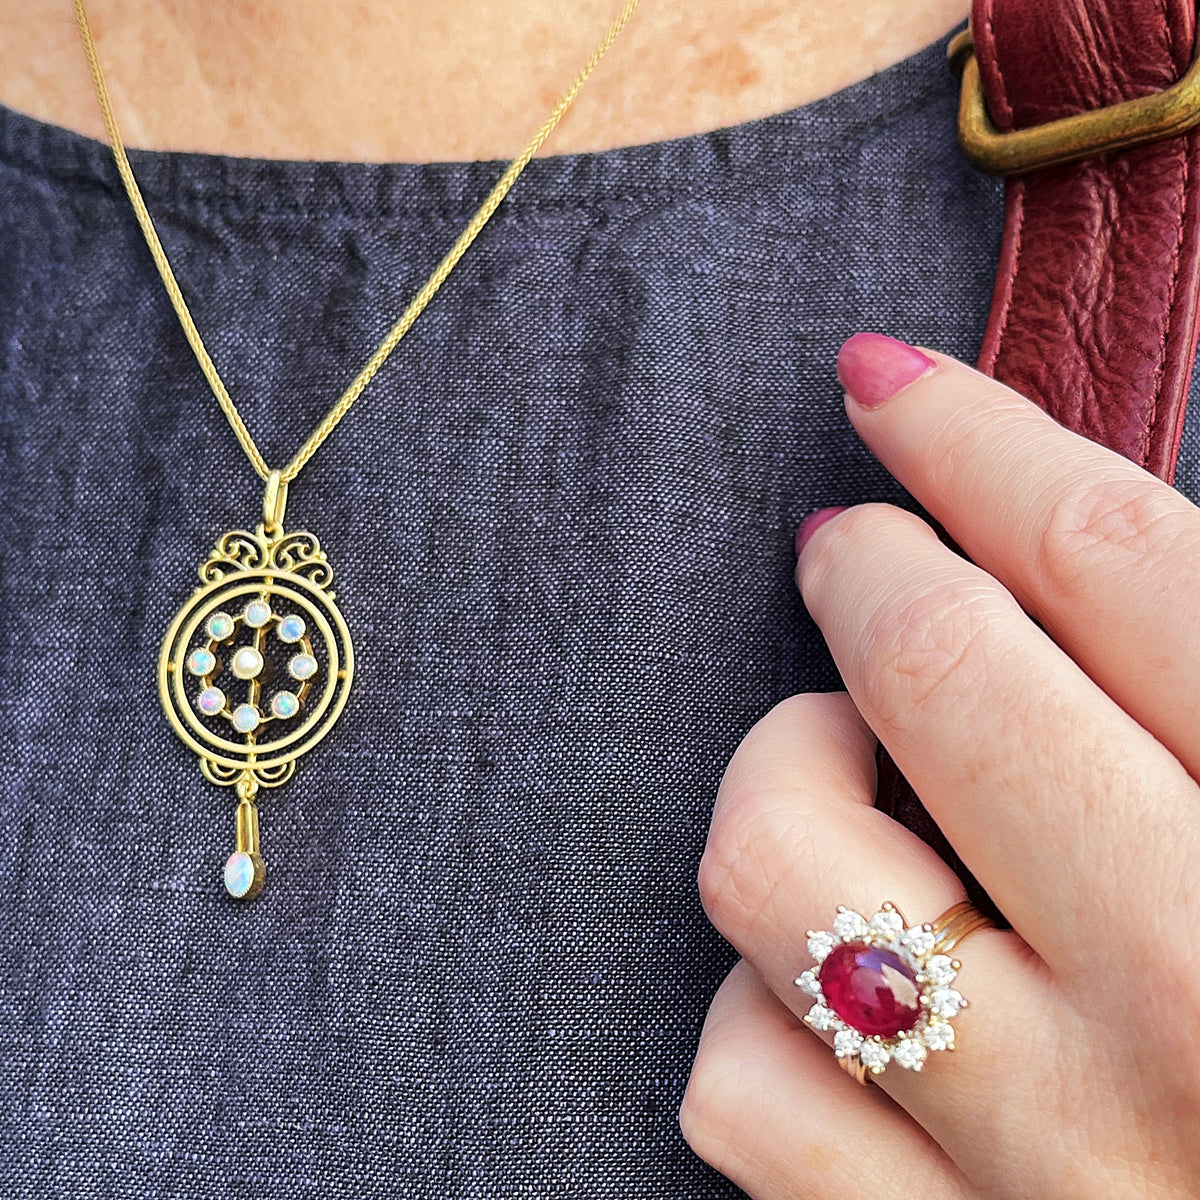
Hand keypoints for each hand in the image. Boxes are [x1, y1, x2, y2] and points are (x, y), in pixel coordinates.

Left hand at [680, 334, 1199, 1198]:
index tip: (892, 384)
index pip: (1111, 562)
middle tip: (849, 553)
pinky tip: (825, 981)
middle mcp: (1184, 1010)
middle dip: (865, 571)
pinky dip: (755, 1002)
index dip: (979, 439)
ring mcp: (1043, 1154)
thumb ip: (1192, 660)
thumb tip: (1048, 512)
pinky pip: (742, 1081)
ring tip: (844, 778)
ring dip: (780, 780)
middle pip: (941, 675)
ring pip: (775, 872)